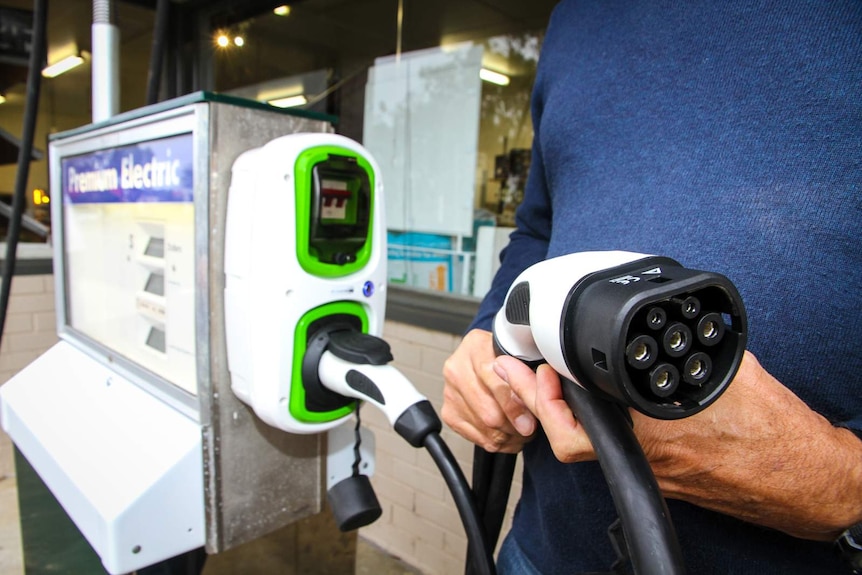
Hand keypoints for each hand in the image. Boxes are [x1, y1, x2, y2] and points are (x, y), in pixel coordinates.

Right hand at [441, 329, 536, 452]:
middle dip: (514, 425)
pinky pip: (477, 437)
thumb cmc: (507, 359)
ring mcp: (450, 391)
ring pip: (484, 427)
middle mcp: (457, 368)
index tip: (530, 420)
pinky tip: (508, 435)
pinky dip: (497, 441)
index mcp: (475, 346)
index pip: (494, 380)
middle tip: (530, 428)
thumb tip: (537, 399)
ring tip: (522, 432)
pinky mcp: (449, 413)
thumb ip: (526, 373)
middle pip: (488, 411)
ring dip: (508, 435)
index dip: (514, 404)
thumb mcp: (520, 356)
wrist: (484, 362)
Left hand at [500, 351, 861, 540]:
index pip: (577, 418)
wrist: (799, 474)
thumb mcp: (724, 363)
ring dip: (558, 416)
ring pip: (584, 451)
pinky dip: (590, 427)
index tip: (533, 364)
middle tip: (519, 372)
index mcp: (652, 426)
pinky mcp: (659, 477)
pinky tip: (587, 401)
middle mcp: (644, 455)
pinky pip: (610, 452)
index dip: (546, 391)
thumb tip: (663, 318)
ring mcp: (648, 471)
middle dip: (536, 404)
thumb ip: (683, 342)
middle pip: (567, 441)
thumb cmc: (772, 426)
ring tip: (546, 382)